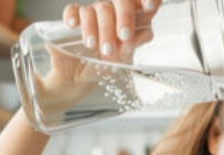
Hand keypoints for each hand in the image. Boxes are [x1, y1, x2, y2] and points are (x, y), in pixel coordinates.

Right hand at [34, 1, 159, 114]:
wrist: (81, 78)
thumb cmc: (105, 65)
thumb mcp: (123, 60)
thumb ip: (131, 47)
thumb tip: (130, 40)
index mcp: (130, 20)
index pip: (140, 3)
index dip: (147, 0)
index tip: (150, 6)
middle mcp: (113, 12)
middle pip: (121, 2)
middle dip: (124, 18)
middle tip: (123, 36)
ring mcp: (93, 14)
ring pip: (97, 8)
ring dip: (97, 28)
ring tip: (95, 47)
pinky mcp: (74, 19)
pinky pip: (73, 10)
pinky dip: (73, 17)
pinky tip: (73, 26)